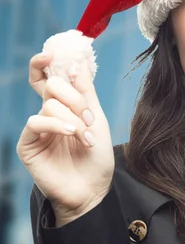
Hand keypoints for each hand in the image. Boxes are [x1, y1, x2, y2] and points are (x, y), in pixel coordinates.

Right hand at [16, 49, 114, 223]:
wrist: (93, 190)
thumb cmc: (97, 159)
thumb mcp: (96, 120)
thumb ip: (86, 92)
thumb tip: (78, 63)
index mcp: (64, 107)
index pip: (48, 78)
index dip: (46, 63)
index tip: (52, 52)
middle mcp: (48, 115)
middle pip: (50, 86)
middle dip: (74, 96)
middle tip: (88, 116)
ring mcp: (37, 129)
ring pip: (48, 103)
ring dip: (73, 118)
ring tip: (86, 137)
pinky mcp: (28, 144)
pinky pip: (36, 121)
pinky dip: (57, 124)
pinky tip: (72, 134)